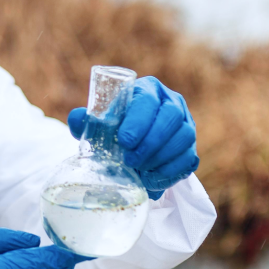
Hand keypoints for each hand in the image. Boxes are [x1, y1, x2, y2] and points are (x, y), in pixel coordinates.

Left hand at [68, 76, 198, 199]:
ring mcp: (185, 124)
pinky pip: (188, 159)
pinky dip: (170, 172)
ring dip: (161, 157)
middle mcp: (171, 102)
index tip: (124, 141)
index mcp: (147, 89)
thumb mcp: (96, 123)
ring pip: (184, 137)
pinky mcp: (191, 147)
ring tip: (140, 169)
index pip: (148, 100)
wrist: (129, 146)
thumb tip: (78, 119)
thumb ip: (84, 120)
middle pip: (171, 117)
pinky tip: (152, 179)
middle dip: (151, 141)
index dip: (138, 121)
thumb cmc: (112, 128)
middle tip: (131, 160)